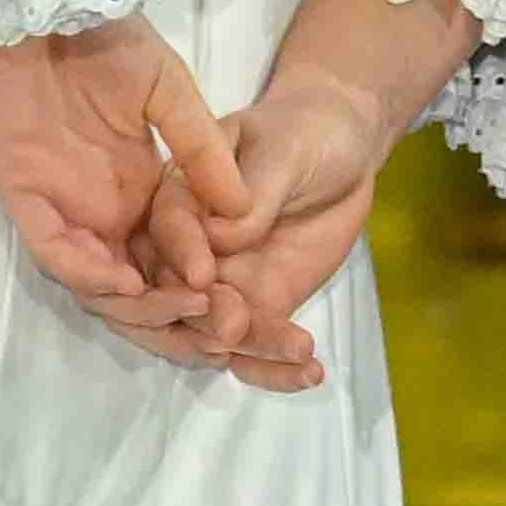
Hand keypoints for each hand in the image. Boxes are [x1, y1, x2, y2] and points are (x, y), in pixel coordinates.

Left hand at [0, 17, 251, 354]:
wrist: (37, 8)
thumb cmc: (102, 38)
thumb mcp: (168, 91)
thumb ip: (202, 150)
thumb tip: (243, 209)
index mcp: (141, 185)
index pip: (173, 248)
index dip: (202, 272)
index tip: (236, 291)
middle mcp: (105, 206)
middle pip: (140, 277)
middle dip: (174, 304)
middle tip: (212, 319)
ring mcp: (64, 207)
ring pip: (100, 278)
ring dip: (137, 300)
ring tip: (178, 305)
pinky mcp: (25, 201)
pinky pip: (56, 253)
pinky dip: (87, 273)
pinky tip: (123, 282)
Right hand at [138, 60, 390, 397]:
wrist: (341, 154)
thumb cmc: (304, 134)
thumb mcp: (283, 150)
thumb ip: (253, 190)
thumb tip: (224, 236)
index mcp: (179, 195)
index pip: (163, 230)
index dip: (178, 255)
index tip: (204, 278)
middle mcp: (187, 248)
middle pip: (172, 293)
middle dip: (198, 317)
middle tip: (233, 328)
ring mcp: (220, 285)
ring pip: (211, 331)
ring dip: (245, 348)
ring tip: (294, 348)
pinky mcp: (256, 309)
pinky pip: (253, 349)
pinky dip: (276, 368)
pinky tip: (310, 372)